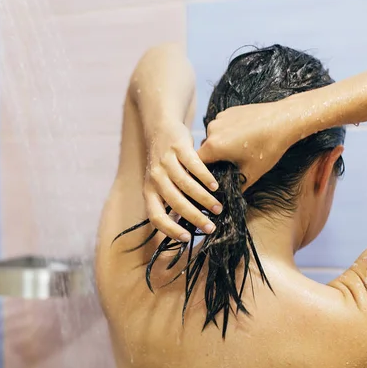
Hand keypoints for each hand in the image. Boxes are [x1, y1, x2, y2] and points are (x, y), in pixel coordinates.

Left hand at [144, 120, 221, 241]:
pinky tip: (215, 186)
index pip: (155, 216)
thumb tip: (185, 225)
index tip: (187, 238)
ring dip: (204, 199)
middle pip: (175, 202)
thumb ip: (168, 201)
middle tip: (211, 227)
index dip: (170, 229)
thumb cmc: (164, 163)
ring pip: (186, 185)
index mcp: (148, 190)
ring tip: (218, 208)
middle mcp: (154, 177)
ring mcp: (165, 161)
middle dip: (195, 217)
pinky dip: (205, 177)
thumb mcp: (159, 183)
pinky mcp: (177, 147)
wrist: (160, 129)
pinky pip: (193, 165)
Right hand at [197, 100, 295, 190]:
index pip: (197, 163)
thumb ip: (236, 186)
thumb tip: (229, 196)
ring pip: (214, 137)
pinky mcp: (228, 111)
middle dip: (215, 158)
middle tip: (232, 163)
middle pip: (205, 150)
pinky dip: (229, 132)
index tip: (211, 177)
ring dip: (222, 144)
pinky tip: (245, 135)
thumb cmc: (269, 147)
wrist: (284, 119)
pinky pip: (222, 126)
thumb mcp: (252, 172)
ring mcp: (220, 118)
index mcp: (214, 146)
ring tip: (242, 148)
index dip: (202, 172)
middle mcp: (212, 130)